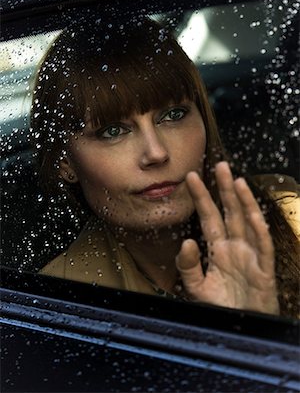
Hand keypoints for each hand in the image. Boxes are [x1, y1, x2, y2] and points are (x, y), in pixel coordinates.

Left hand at [176, 161, 278, 314]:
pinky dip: (257, 228)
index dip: (201, 197)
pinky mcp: (263, 269)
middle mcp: (235, 247)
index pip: (208, 217)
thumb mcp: (197, 288)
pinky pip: (261, 245)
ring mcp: (250, 256)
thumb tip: (186, 242)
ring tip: (236, 179)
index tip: (191, 177)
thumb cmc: (221, 308)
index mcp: (218, 249)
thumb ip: (188, 266)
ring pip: (247, 222)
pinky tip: (250, 211)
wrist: (238, 330)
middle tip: (220, 165)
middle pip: (229, 212)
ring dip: (242, 201)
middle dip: (224, 189)